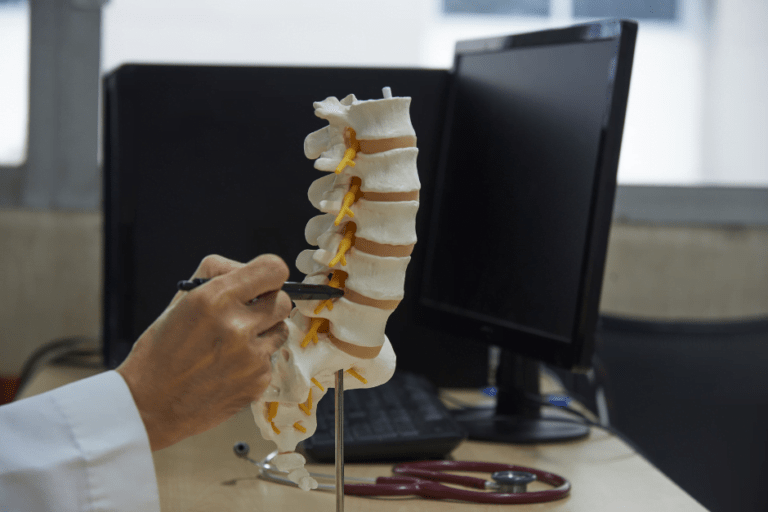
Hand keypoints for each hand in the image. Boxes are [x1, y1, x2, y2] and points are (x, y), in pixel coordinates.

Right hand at [116, 254, 291, 450]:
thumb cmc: (162, 350)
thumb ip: (219, 276)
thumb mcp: (181, 300)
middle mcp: (237, 326)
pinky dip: (255, 360)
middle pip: (284, 300)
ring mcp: (251, 357)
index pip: (273, 269)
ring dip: (264, 332)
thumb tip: (249, 271)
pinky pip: (270, 358)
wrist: (149, 406)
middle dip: (268, 303)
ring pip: (281, 330)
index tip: (262, 282)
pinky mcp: (258, 381)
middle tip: (247, 313)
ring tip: (234, 342)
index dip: (269, 274)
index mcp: (216, 299)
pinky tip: (229, 367)